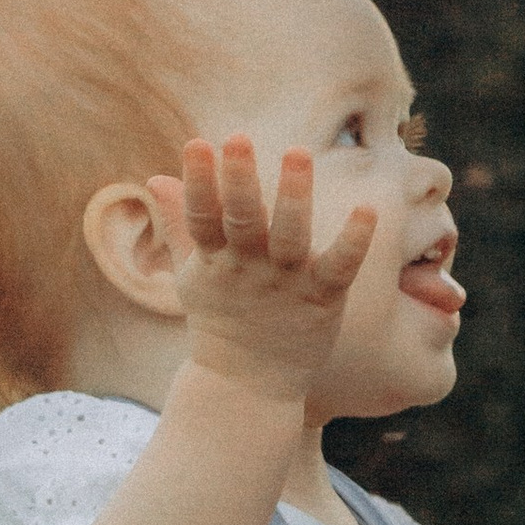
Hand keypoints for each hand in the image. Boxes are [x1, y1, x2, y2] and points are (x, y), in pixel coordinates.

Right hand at [145, 136, 380, 407]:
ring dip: (293, 197)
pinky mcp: (322, 299)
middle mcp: (248, 270)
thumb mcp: (193, 273)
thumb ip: (180, 223)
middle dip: (239, 181)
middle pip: (242, 222)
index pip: (202, 218)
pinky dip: (353, 240)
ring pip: (290, 237)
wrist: (247, 386)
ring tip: (297, 153)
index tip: (197, 143)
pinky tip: (367, 209)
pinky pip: (339, 266)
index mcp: (215, 262)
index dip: (199, 182)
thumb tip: (156, 177)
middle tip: (238, 138)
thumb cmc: (221, 319)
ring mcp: (286, 284)